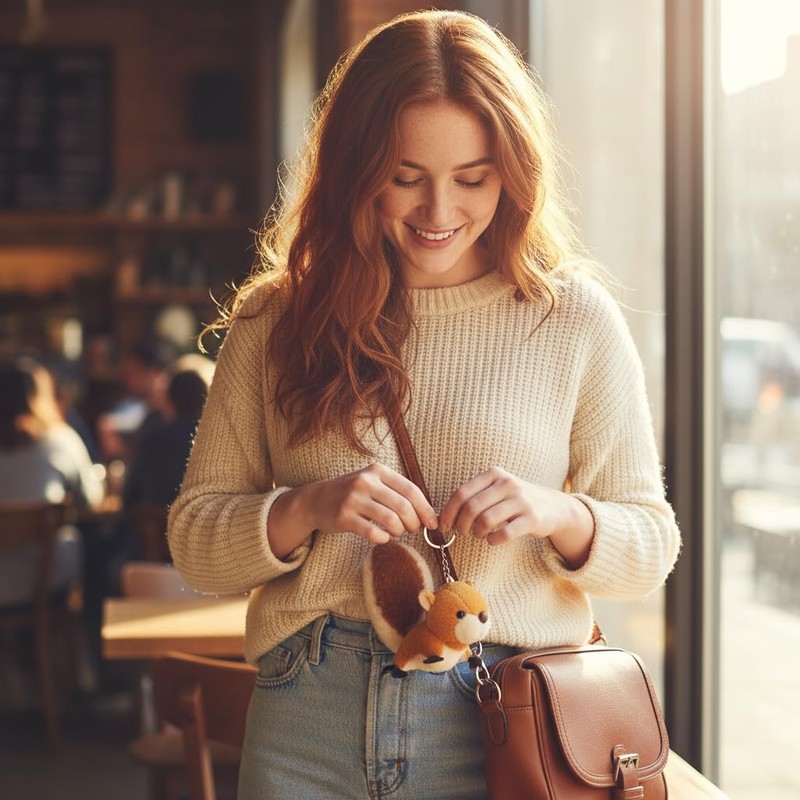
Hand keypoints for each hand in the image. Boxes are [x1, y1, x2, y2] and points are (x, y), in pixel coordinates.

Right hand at [296, 463, 438, 544]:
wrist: (317, 500)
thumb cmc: (353, 493)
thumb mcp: (373, 482)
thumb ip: (397, 492)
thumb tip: (428, 513)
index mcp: (378, 471)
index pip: (411, 490)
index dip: (425, 509)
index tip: (432, 522)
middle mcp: (366, 482)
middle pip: (404, 507)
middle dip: (414, 523)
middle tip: (412, 529)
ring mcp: (353, 499)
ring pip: (391, 520)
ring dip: (399, 531)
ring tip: (396, 532)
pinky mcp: (344, 517)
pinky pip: (373, 532)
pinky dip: (383, 538)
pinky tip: (381, 537)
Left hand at [438, 467, 593, 564]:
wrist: (553, 507)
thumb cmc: (515, 501)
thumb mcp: (497, 490)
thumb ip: (474, 497)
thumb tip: (442, 516)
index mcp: (494, 474)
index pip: (462, 493)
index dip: (448, 512)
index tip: (443, 525)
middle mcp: (507, 484)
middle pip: (471, 507)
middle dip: (461, 524)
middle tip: (462, 533)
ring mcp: (521, 500)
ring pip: (486, 520)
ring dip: (477, 533)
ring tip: (479, 535)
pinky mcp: (532, 518)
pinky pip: (505, 533)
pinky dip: (493, 540)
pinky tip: (492, 540)